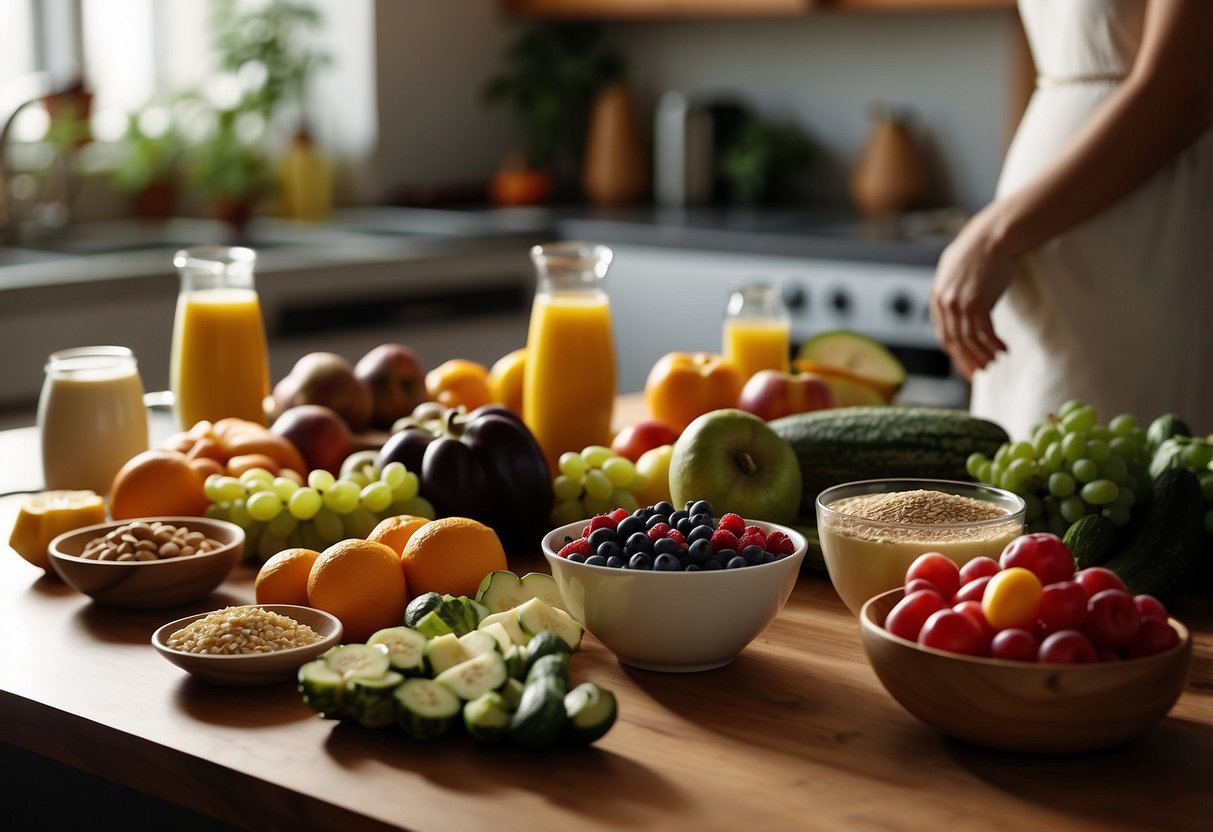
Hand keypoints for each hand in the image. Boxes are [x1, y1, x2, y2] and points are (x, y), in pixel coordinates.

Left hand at [929, 213, 1014, 378]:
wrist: (993, 237)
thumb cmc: (979, 255)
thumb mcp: (955, 275)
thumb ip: (951, 295)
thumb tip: (956, 317)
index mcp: (936, 298)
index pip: (943, 335)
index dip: (956, 354)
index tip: (967, 366)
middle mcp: (944, 303)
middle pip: (954, 342)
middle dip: (968, 360)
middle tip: (980, 372)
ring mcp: (960, 303)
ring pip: (970, 340)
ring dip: (983, 354)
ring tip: (994, 362)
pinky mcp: (978, 302)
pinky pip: (986, 332)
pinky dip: (995, 344)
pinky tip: (1004, 350)